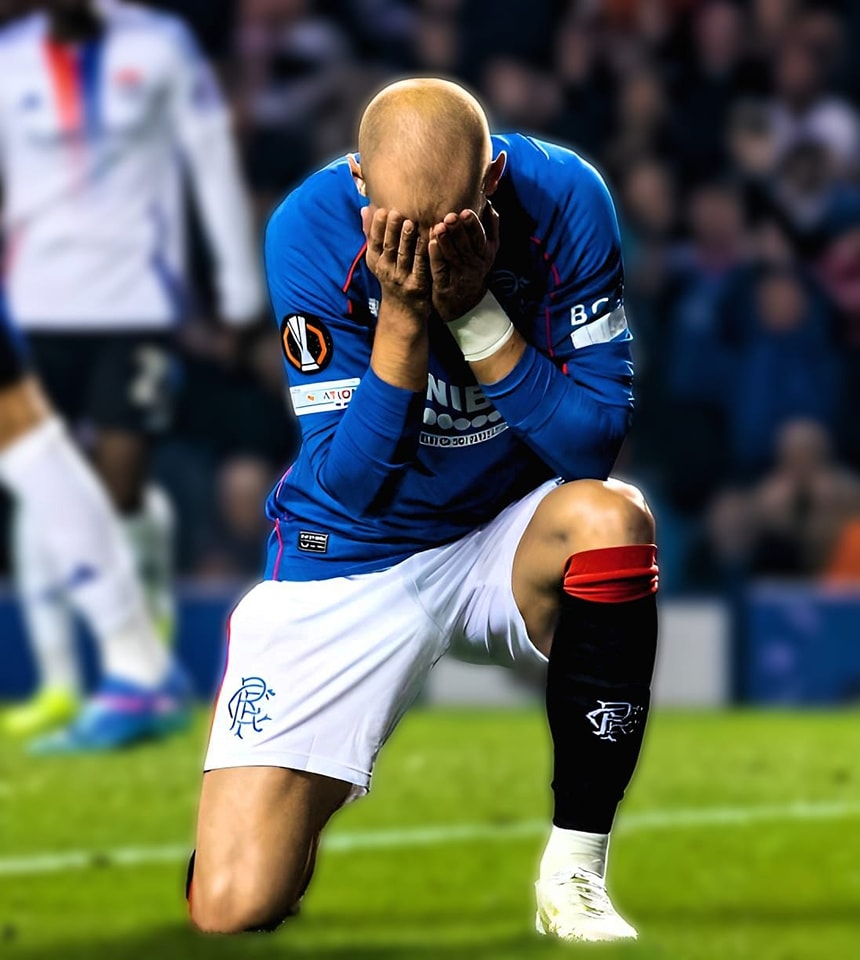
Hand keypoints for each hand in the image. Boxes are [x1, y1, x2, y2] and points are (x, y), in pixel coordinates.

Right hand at [363, 207, 430, 319]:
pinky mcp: (418, 285)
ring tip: (411, 224)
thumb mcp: (377, 258)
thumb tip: (365, 208)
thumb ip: (372, 234)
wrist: (403, 310)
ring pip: (405, 256)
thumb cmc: (392, 275)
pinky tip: (431, 239)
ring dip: (407, 240)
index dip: (377, 226)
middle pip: (389, 247)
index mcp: (375, 260)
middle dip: (392, 230)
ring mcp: (402, 278)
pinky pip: (422, 266)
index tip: (381, 210)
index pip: (374, 241)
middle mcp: (386, 270)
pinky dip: (426, 252)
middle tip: (397, 213)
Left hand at [429, 201, 499, 322]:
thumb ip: (490, 225)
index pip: (482, 236)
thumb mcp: (486, 247)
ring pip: (455, 256)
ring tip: (438, 227)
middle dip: (460, 231)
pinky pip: (441, 269)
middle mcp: (477, 263)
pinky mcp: (446, 285)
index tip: (466, 211)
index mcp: (487, 251)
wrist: (462, 300)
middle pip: (469, 246)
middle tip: (450, 216)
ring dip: (446, 241)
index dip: (475, 224)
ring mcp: (462, 275)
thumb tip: (487, 199)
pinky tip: (430, 244)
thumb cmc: (472, 264)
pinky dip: (436, 256)